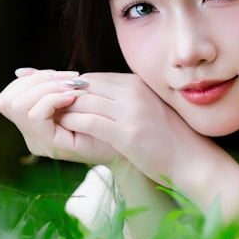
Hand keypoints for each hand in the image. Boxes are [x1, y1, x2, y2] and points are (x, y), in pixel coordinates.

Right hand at [0, 67, 119, 163]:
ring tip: (71, 88)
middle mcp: (30, 136)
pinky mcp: (51, 146)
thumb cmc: (106, 118)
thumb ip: (51, 86)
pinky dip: (51, 100)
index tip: (60, 75)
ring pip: (18, 106)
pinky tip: (72, 97)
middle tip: (68, 79)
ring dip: (45, 88)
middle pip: (7, 100)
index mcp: (33, 123)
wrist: (128, 143)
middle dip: (37, 81)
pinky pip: (35, 116)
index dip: (30, 79)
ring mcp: (39, 142)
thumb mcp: (73, 96)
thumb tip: (22, 71)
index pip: (7, 97)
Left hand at [53, 72, 206, 180]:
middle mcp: (133, 92)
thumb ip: (123, 98)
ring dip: (65, 110)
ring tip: (53, 120)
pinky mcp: (128, 133)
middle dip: (64, 97)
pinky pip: (89, 122)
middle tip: (48, 108)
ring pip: (83, 101)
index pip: (94, 78)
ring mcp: (131, 112)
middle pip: (85, 86)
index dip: (73, 88)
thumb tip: (93, 97)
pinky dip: (73, 123)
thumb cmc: (166, 138)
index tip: (59, 99)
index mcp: (137, 84)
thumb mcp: (146, 108)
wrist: (190, 160)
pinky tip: (65, 130)